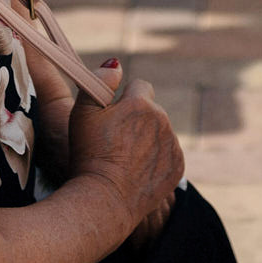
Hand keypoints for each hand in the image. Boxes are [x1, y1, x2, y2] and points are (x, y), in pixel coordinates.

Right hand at [67, 61, 183, 228]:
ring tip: (126, 158)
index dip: (125, 99)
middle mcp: (162, 119)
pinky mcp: (178, 166)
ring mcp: (172, 144)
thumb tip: (115, 63)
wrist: (105, 199)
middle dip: (138, 119)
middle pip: (151, 110)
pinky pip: (168, 154)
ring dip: (147, 138)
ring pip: (161, 131)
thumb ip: (99, 81)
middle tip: (117, 139)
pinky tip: (138, 170)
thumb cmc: (89, 154)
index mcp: (140, 103)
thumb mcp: (83, 112)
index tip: (114, 115)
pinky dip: (157, 159)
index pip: (140, 86)